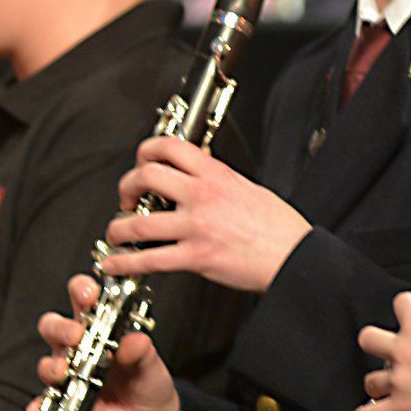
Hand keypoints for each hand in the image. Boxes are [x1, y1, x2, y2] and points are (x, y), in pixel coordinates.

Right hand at [34, 274, 180, 410]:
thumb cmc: (147, 382)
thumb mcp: (150, 364)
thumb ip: (141, 352)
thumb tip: (135, 340)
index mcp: (99, 327)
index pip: (82, 298)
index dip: (82, 291)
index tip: (90, 293)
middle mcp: (77, 347)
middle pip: (53, 327)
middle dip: (61, 327)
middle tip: (76, 334)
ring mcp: (67, 374)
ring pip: (46, 363)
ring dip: (52, 366)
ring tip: (63, 371)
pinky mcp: (63, 402)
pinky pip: (44, 403)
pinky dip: (39, 404)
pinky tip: (39, 407)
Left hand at [100, 137, 310, 292]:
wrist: (294, 256)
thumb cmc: (279, 227)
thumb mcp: (247, 186)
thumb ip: (218, 178)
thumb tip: (199, 170)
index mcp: (215, 174)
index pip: (170, 146)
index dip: (145, 151)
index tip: (140, 162)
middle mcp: (202, 195)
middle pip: (146, 176)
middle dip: (126, 186)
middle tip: (127, 198)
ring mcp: (197, 226)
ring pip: (139, 222)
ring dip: (118, 228)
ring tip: (116, 233)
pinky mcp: (196, 256)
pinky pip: (150, 259)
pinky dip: (125, 262)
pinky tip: (116, 264)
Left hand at [355, 281, 410, 410]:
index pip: (400, 303)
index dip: (407, 303)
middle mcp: (403, 351)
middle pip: (368, 339)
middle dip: (375, 343)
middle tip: (387, 348)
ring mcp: (399, 380)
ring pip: (370, 380)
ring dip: (377, 383)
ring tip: (386, 386)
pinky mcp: (402, 406)